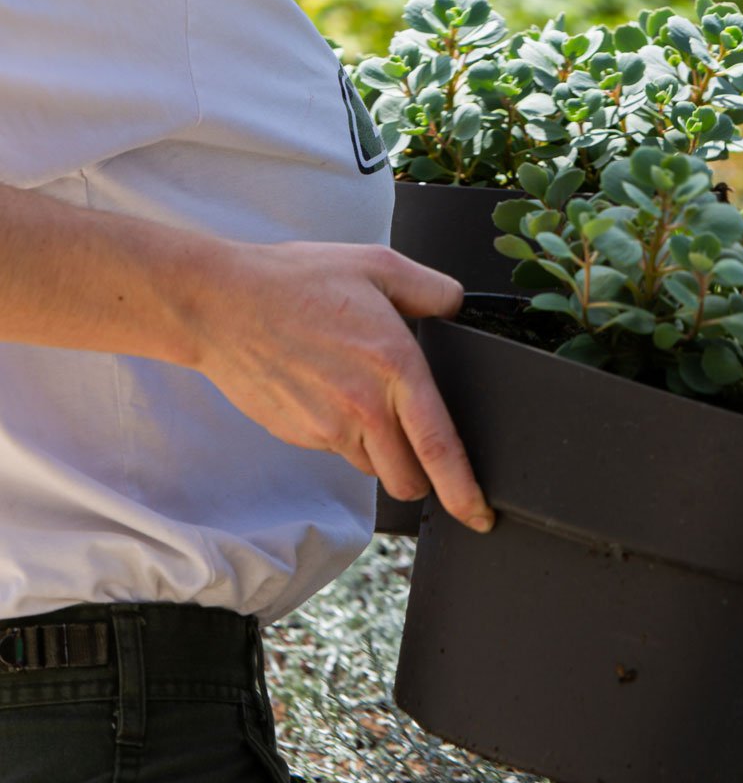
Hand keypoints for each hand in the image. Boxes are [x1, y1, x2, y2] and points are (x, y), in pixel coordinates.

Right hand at [191, 240, 493, 532]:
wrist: (220, 305)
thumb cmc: (295, 282)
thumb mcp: (377, 267)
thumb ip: (431, 290)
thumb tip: (457, 306)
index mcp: (395, 366)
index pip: (440, 447)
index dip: (465, 490)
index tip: (480, 515)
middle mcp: (365, 407)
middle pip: (409, 478)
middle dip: (423, 477)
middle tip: (422, 449)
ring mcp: (328, 427)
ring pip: (374, 467)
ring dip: (383, 452)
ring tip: (365, 401)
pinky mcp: (299, 435)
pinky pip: (339, 450)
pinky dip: (347, 436)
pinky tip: (332, 394)